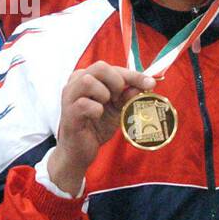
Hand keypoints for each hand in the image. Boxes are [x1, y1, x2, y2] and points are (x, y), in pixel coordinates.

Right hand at [47, 62, 155, 195]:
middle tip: (119, 98)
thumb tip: (145, 84)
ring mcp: (70, 98)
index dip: (133, 75)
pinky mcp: (69, 113)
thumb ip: (128, 95)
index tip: (150, 83)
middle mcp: (75, 84)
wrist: (80, 152)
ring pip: (88, 81)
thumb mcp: (117, 109)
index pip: (112, 68)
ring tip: (105, 107)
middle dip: (116, 81)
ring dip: (104, 94)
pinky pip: (85, 104)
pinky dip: (96, 110)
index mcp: (86, 78)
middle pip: (99, 67)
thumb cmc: (96, 126)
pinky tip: (97, 116)